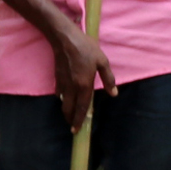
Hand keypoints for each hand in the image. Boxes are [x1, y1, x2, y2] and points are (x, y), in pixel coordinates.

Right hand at [47, 13, 115, 131]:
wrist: (65, 39)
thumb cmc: (86, 48)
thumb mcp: (102, 61)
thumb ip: (108, 79)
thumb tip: (113, 93)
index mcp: (84, 84)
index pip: (82, 107)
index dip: (79, 120)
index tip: (77, 130)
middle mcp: (72, 87)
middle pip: (69, 109)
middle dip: (70, 119)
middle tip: (73, 127)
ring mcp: (62, 83)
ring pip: (63, 102)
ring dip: (66, 110)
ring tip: (70, 115)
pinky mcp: (57, 78)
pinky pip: (59, 93)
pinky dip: (62, 98)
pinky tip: (65, 98)